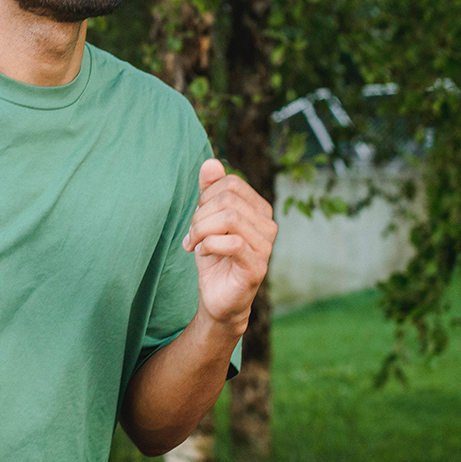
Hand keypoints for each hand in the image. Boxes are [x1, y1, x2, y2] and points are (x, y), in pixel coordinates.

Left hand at [181, 159, 276, 334]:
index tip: (196, 217)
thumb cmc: (214, 257)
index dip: (206, 197)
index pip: (232, 183)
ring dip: (201, 230)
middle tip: (191, 234)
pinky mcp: (257, 266)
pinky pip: (232, 243)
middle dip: (200, 215)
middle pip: (228, 200)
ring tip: (193, 244)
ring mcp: (266, 246)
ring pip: (230, 219)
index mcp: (259, 209)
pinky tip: (202, 253)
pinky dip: (209, 245)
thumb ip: (209, 191)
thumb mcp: (207, 220)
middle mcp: (269, 225)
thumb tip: (211, 162)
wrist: (217, 298)